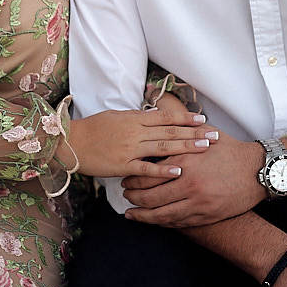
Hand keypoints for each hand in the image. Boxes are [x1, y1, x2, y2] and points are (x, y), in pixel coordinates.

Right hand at [70, 93, 217, 178]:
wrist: (72, 143)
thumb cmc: (93, 128)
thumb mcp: (117, 117)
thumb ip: (136, 118)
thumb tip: (155, 116)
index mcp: (134, 119)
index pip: (165, 117)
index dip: (185, 119)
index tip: (203, 120)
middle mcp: (135, 132)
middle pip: (170, 132)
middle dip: (194, 134)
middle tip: (214, 135)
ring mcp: (130, 149)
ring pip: (163, 147)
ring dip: (185, 148)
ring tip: (204, 148)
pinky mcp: (123, 165)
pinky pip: (146, 168)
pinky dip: (163, 170)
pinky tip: (179, 171)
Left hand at [121, 130, 266, 226]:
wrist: (258, 172)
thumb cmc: (231, 150)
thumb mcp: (207, 134)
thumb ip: (183, 130)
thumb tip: (161, 119)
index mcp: (186, 161)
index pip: (150, 173)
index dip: (134, 178)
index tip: (126, 177)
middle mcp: (189, 183)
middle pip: (150, 196)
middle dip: (133, 197)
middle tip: (125, 195)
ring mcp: (197, 203)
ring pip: (161, 214)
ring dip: (143, 215)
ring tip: (131, 213)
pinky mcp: (206, 216)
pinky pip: (177, 222)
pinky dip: (161, 222)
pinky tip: (152, 221)